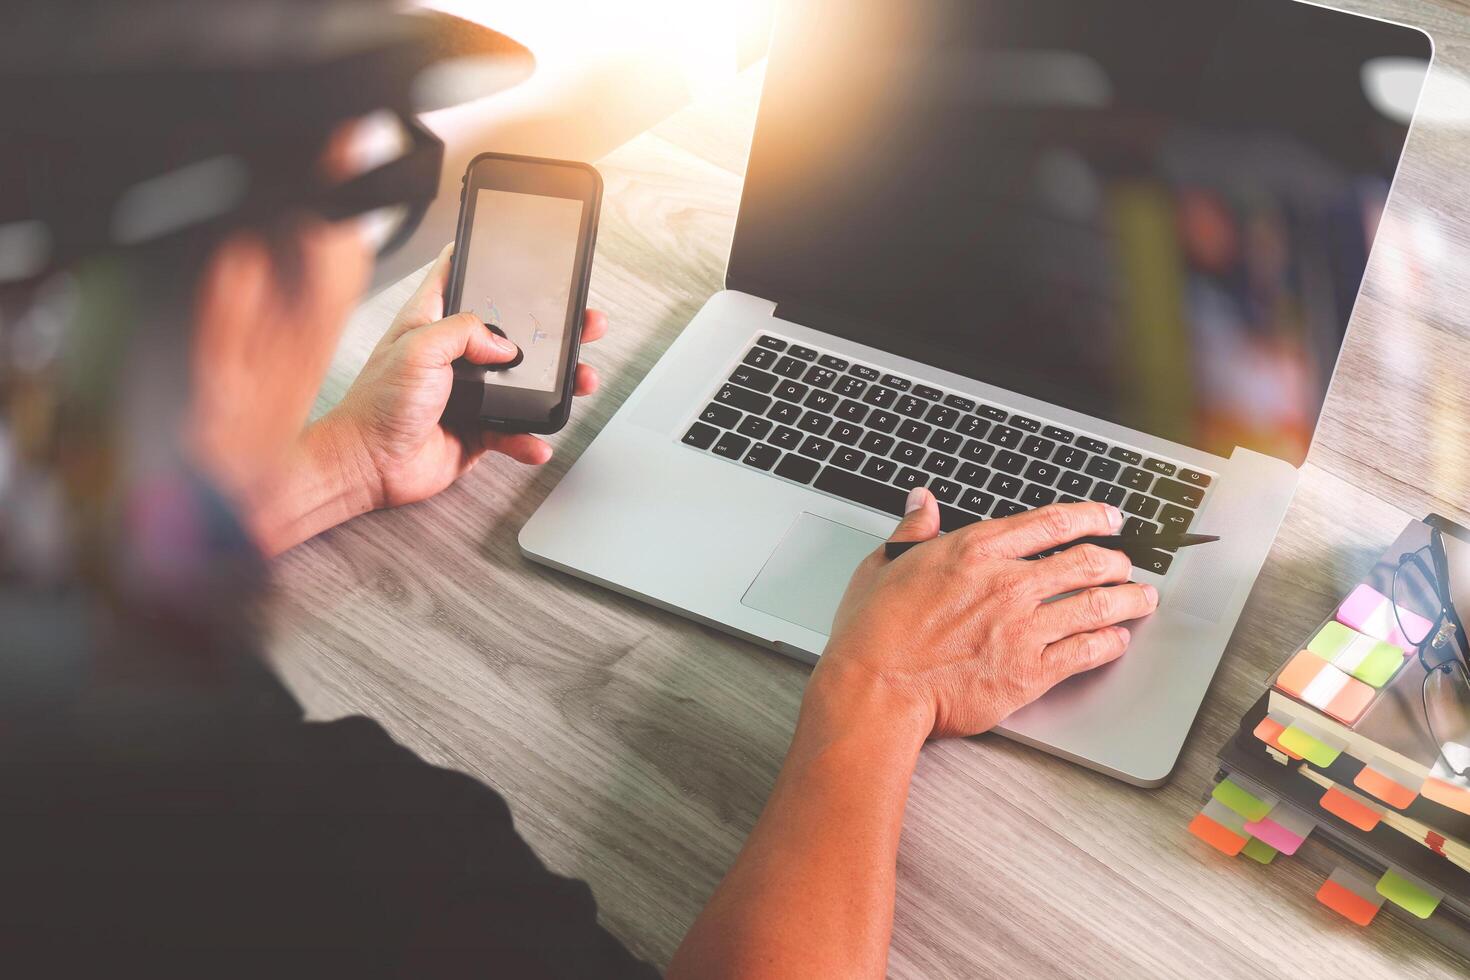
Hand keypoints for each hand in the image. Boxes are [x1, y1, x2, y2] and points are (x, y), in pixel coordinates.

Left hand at [327, 242, 607, 509]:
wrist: (370, 466)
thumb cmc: (376, 406)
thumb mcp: (417, 348)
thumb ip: (464, 332)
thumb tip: (506, 344)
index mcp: (433, 322)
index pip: (463, 279)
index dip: (490, 264)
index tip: (522, 255)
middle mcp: (455, 355)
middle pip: (513, 331)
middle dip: (552, 328)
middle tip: (582, 322)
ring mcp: (470, 393)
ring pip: (526, 382)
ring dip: (558, 385)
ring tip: (580, 380)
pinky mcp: (479, 429)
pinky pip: (516, 430)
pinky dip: (530, 438)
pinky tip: (536, 440)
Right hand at [813, 493, 1158, 739]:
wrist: (875, 689)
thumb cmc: (872, 634)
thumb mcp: (884, 566)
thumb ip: (914, 531)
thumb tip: (924, 502)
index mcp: (974, 550)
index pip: (1052, 522)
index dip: (1091, 517)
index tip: (1109, 518)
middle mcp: (1008, 583)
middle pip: (1087, 560)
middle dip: (1117, 560)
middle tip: (1127, 564)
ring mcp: (1024, 627)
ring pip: (1099, 603)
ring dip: (1129, 599)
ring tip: (1143, 598)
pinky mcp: (1031, 671)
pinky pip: (1088, 651)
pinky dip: (1110, 643)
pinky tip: (1117, 640)